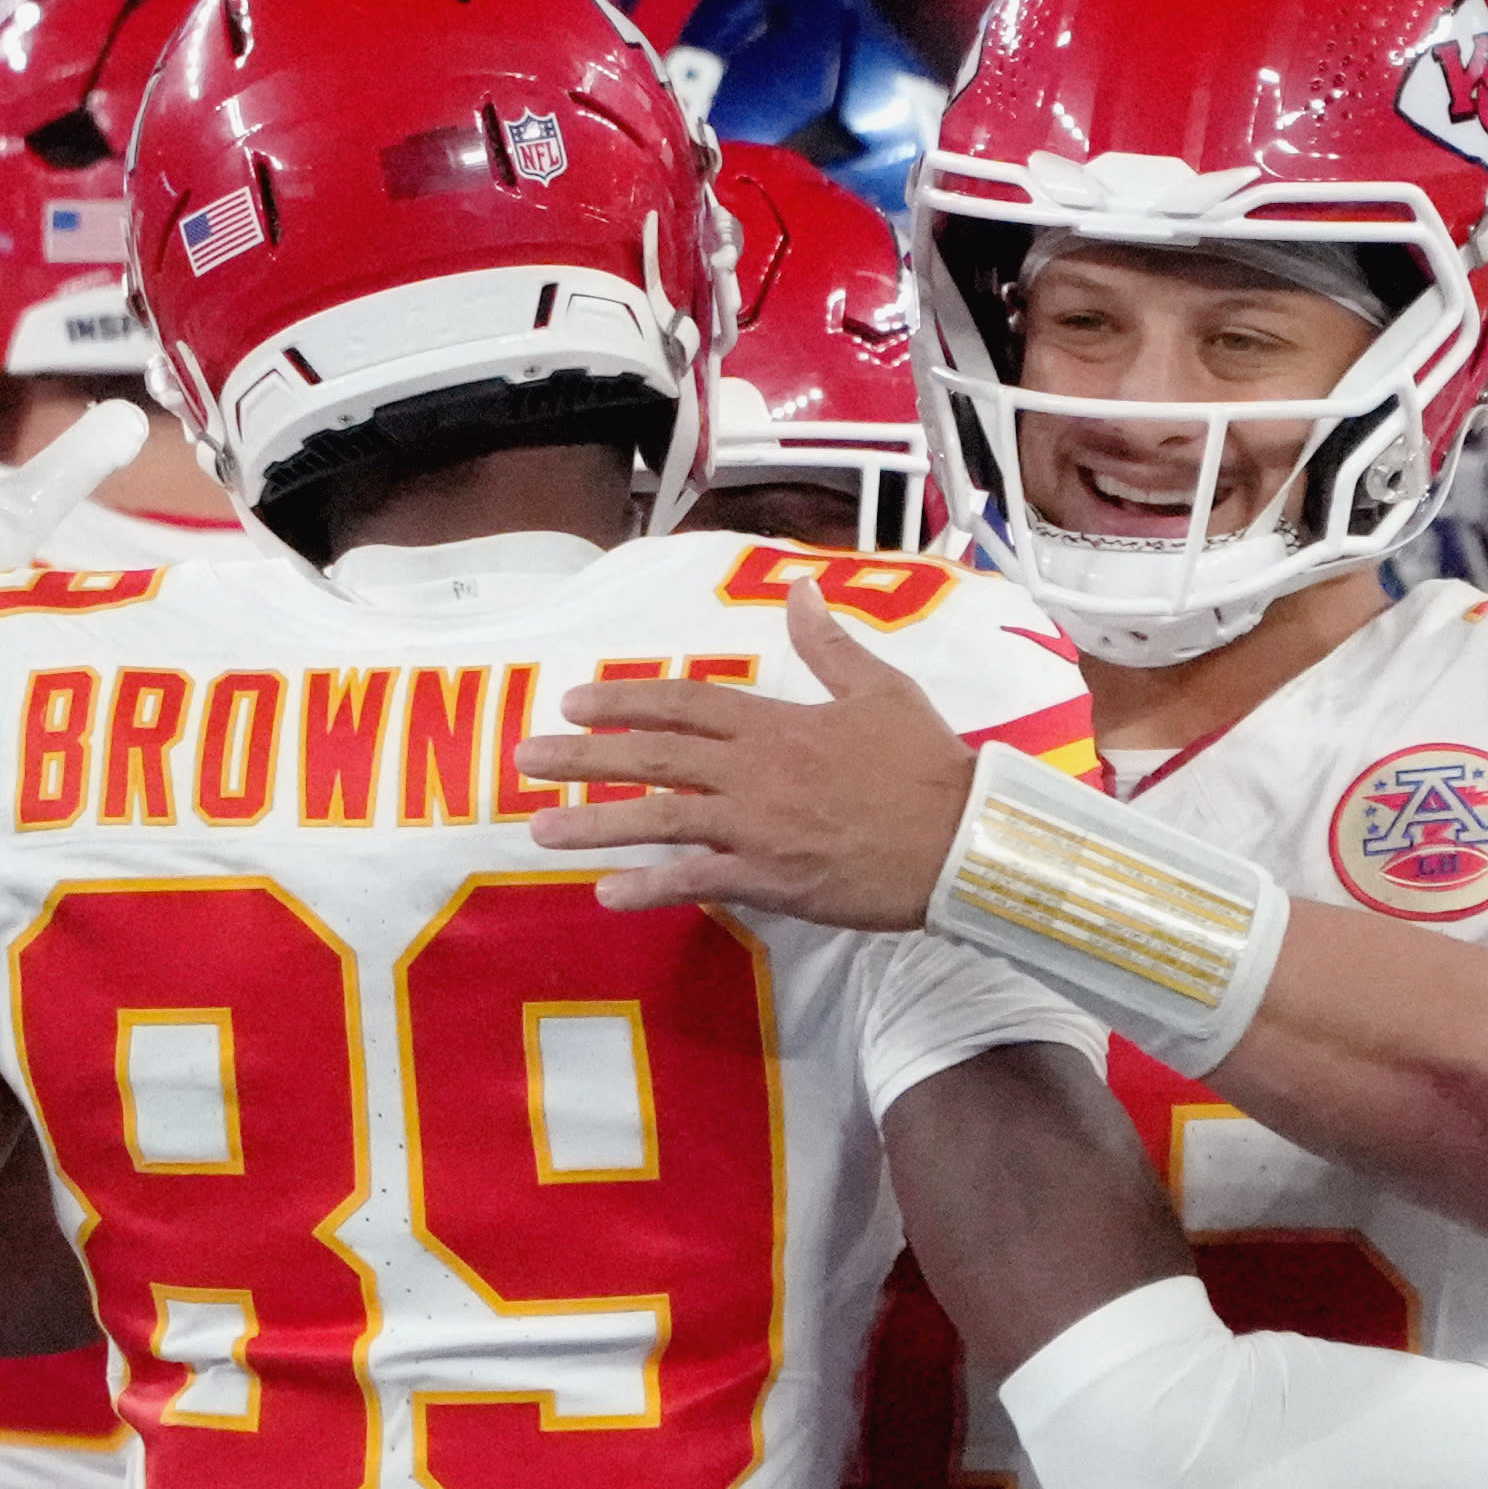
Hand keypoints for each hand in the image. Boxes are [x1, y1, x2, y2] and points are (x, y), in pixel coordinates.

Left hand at [521, 579, 971, 926]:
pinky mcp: (772, 877)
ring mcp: (758, 826)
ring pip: (661, 819)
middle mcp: (754, 770)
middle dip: (583, 757)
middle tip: (525, 761)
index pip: (683, 703)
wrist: (963, 838)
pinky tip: (608, 895)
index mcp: (776, 722)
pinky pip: (698, 881)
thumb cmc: (927, 765)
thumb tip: (800, 593)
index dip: (624, 701)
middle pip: (653, 756)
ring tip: (540, 833)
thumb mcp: (881, 689)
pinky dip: (651, 888)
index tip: (573, 701)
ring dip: (596, 825)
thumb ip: (830, 645)